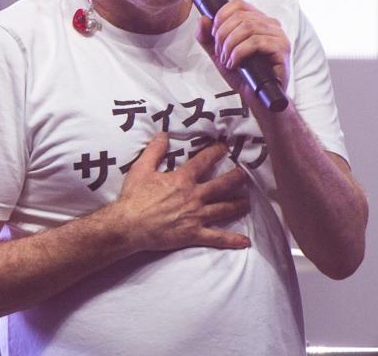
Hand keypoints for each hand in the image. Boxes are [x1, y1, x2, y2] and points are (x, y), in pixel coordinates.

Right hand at [116, 133, 250, 251]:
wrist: (129, 226)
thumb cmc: (134, 197)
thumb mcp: (141, 168)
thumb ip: (154, 150)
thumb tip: (164, 133)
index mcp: (183, 180)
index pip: (204, 161)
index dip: (216, 152)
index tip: (225, 147)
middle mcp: (194, 196)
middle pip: (222, 185)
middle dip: (236, 178)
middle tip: (246, 174)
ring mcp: (196, 216)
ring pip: (223, 209)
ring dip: (238, 205)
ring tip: (248, 202)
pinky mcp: (193, 234)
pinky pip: (216, 238)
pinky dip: (231, 240)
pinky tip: (245, 242)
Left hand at [196, 0, 290, 104]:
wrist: (258, 99)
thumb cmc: (244, 75)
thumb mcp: (220, 54)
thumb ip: (207, 38)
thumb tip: (203, 18)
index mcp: (258, 20)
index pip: (238, 4)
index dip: (221, 16)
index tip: (214, 36)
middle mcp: (270, 24)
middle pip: (240, 16)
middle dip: (223, 35)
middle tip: (220, 53)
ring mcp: (278, 35)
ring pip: (247, 27)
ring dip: (230, 45)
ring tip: (227, 60)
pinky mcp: (281, 48)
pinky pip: (256, 42)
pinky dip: (239, 53)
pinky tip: (235, 64)